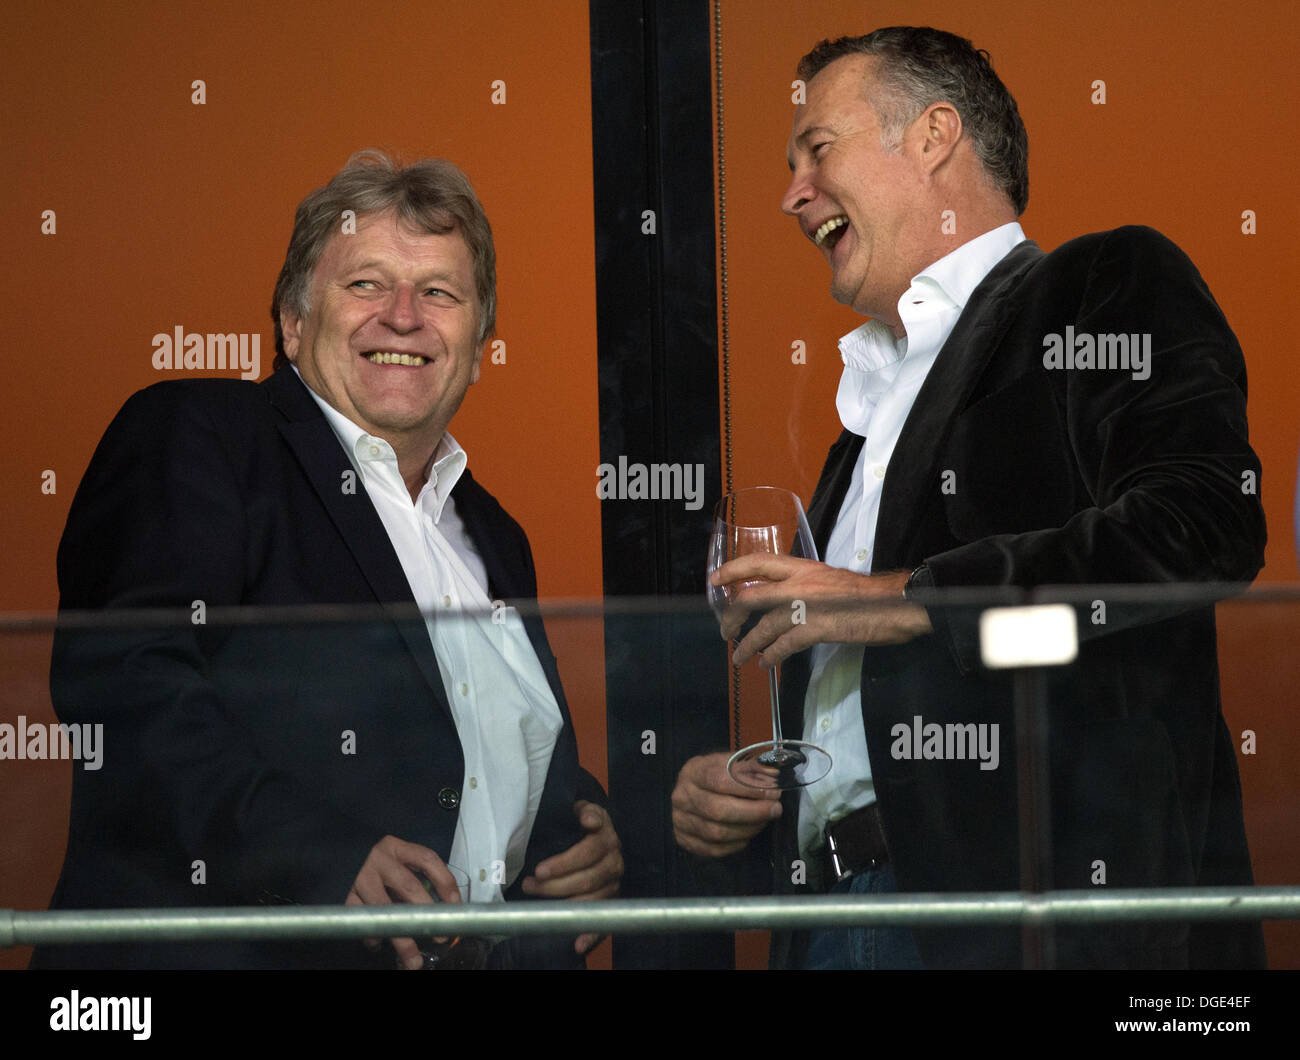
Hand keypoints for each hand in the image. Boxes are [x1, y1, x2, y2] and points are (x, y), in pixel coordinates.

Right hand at [346, 835, 460, 969]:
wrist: (336, 851)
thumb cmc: (374, 860)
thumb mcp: (395, 857)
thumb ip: (413, 874)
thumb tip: (440, 907)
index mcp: (397, 848)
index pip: (427, 860)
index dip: (445, 882)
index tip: (455, 906)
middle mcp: (379, 860)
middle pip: (408, 886)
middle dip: (426, 915)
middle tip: (439, 936)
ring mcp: (360, 877)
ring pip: (384, 909)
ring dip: (401, 938)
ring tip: (413, 959)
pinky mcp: (344, 894)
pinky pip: (362, 920)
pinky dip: (372, 936)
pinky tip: (380, 944)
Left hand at [522, 801, 622, 954]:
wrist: (601, 837)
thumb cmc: (583, 825)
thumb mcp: (584, 811)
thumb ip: (584, 810)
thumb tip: (585, 818)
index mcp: (606, 838)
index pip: (587, 852)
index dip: (562, 863)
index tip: (539, 870)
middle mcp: (614, 862)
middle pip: (585, 879)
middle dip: (552, 885)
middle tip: (528, 884)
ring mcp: (614, 884)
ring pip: (589, 900)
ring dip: (561, 904)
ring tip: (535, 898)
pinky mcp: (612, 902)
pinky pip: (604, 922)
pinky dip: (591, 936)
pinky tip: (577, 944)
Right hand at [672, 752, 781, 857]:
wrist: (693, 790)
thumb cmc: (716, 776)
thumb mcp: (731, 763)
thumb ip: (752, 767)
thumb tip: (773, 774)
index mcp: (693, 771)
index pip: (719, 780)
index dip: (748, 789)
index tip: (772, 793)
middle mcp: (682, 796)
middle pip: (718, 810)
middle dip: (753, 812)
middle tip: (774, 810)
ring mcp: (680, 820)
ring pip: (717, 833)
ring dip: (748, 829)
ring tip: (763, 821)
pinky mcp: (684, 840)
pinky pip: (714, 849)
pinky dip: (735, 845)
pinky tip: (747, 834)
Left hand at [710, 556, 931, 666]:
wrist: (893, 603)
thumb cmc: (864, 594)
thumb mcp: (828, 579)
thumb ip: (803, 584)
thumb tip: (782, 598)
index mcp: (802, 566)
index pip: (758, 562)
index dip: (732, 570)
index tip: (715, 581)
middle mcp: (799, 582)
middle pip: (751, 597)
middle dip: (732, 616)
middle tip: (725, 631)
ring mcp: (806, 606)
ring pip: (763, 626)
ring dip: (748, 644)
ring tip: (740, 657)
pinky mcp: (817, 628)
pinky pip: (784, 645)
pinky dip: (771, 655)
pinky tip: (766, 663)